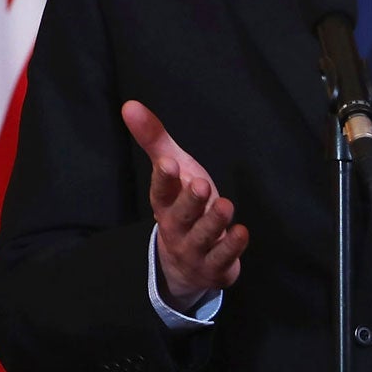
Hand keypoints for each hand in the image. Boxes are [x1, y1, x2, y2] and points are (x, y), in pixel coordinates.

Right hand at [122, 100, 248, 309]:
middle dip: (189, 202)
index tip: (169, 164)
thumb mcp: (174, 170)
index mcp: (163, 204)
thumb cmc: (184, 206)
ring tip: (225, 206)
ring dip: (213, 223)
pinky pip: (222, 258)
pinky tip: (242, 232)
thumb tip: (129, 105)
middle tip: (200, 185)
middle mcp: (176, 228)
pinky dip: (232, 247)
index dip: (163, 179)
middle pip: (180, 216)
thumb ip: (154, 139)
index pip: (160, 191)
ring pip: (202, 237)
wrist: (188, 264)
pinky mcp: (215, 267)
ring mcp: (194, 250)